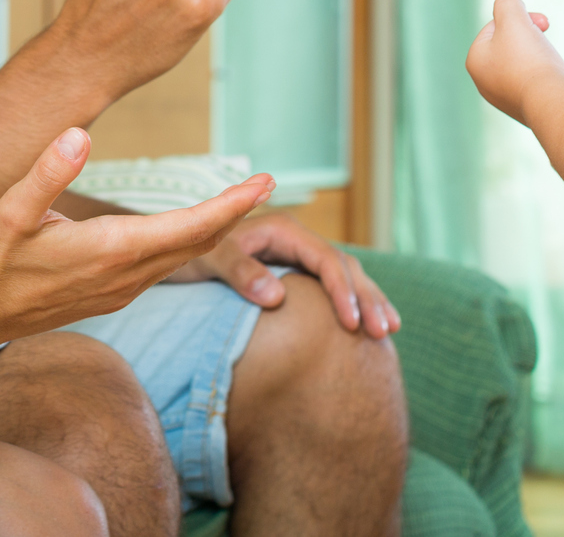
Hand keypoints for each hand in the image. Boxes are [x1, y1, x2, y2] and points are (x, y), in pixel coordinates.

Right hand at [0, 127, 275, 341]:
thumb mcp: (9, 210)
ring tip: (238, 202)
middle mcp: (124, 276)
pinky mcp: (110, 295)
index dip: (231, 205)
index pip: (188, 226)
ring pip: (181, 258)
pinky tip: (190, 230)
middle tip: (266, 184)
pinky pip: (162, 268)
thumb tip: (78, 134)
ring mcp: (119, 291)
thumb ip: (46, 172)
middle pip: (196, 243)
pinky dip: (186, 245)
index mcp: (109, 250)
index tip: (263, 184)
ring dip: (213, 229)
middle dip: (234, 212)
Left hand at [169, 211, 398, 336]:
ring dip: (369, 301)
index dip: (341, 291)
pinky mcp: (296, 274)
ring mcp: (299, 257)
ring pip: (346, 276)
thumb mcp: (208, 259)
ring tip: (388, 331)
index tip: (350, 323)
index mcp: (282, 230)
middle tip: (381, 333)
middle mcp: (297, 240)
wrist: (175, 251)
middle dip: (366, 298)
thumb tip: (276, 298)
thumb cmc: (189, 253)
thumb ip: (239, 272)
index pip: (325, 259)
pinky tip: (368, 327)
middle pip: (344, 267)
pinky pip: (333, 288)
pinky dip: (354, 304)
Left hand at [465, 0, 563, 123]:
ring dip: (540, 54)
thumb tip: (508, 4)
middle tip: (545, 35)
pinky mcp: (526, 109)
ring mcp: (505, 99)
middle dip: (530, 36)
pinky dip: (547, 74)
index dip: (519, 19)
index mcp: (475, 61)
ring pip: (524, 64)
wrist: (552, 102)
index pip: (495, 27)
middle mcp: (485, 83)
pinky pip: (535, 82)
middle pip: (509, 45)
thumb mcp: (512, 16)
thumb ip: (506, 2)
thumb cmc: (529, 59)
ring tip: (551, 60)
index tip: (540, 23)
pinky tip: (555, 78)